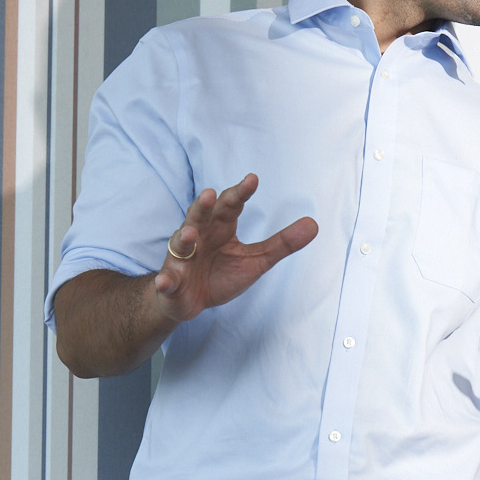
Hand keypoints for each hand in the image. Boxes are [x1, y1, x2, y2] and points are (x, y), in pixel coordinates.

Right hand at [154, 176, 317, 319]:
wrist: (190, 301)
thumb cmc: (221, 274)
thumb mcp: (256, 260)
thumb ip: (282, 243)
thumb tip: (314, 224)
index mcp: (220, 227)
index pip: (230, 206)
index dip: (240, 193)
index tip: (252, 179)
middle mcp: (199, 236)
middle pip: (200, 216)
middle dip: (203, 206)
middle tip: (210, 194)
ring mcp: (182, 258)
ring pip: (181, 243)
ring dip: (184, 237)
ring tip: (190, 234)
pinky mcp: (172, 281)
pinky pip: (167, 279)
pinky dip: (165, 280)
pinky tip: (165, 281)